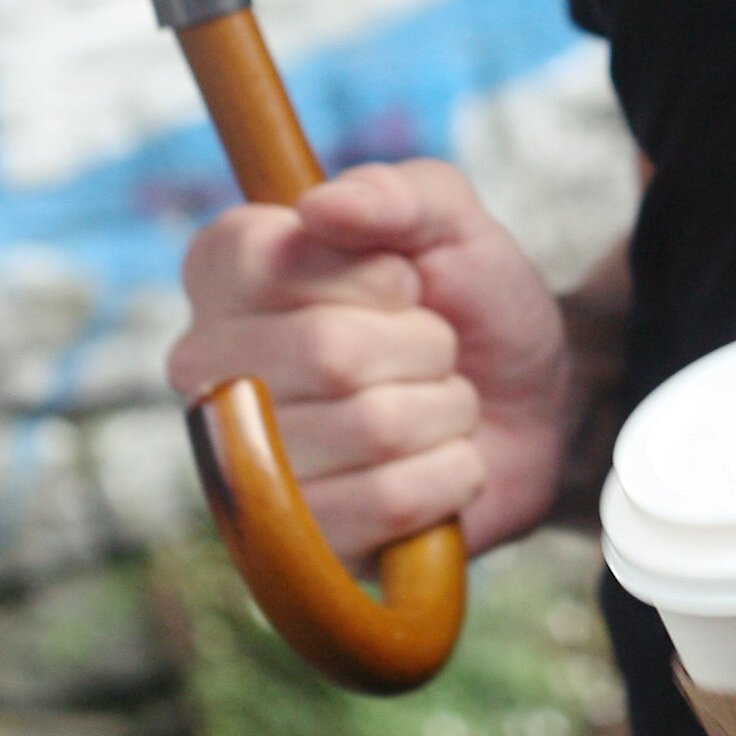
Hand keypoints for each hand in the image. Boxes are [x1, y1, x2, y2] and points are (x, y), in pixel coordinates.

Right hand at [167, 160, 572, 560]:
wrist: (527, 407)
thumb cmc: (468, 304)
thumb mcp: (452, 222)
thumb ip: (397, 192)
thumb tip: (321, 206)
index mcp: (225, 276)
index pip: (265, 260)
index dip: (368, 274)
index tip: (402, 282)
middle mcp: (208, 371)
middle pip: (330, 352)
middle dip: (424, 345)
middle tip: (434, 348)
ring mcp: (242, 464)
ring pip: (372, 427)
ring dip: (444, 410)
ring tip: (437, 405)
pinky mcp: (293, 543)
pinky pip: (391, 501)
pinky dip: (450, 474)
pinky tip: (439, 464)